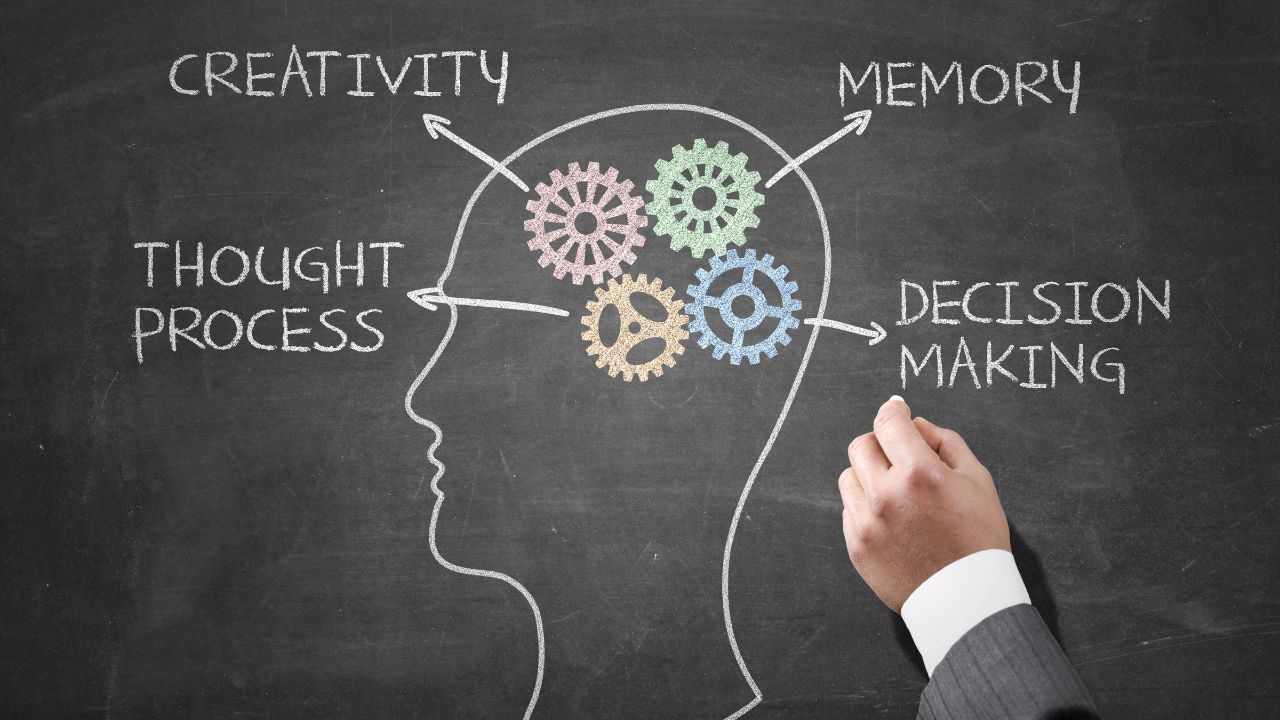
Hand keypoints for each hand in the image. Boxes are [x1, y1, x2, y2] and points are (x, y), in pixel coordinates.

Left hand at [838, 396, 1009, 611]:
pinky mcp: (856, 545)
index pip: (888, 422)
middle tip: (898, 455)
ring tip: (896, 493)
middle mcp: (886, 494)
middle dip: (880, 443)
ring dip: (869, 475)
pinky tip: (892, 520)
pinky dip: (866, 506)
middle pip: (861, 445)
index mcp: (919, 473)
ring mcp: (867, 522)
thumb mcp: (978, 481)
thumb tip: (916, 426)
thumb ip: (946, 443)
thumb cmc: (978, 539)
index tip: (896, 410)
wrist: (966, 598)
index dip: (893, 410)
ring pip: (849, 477)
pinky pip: (849, 510)